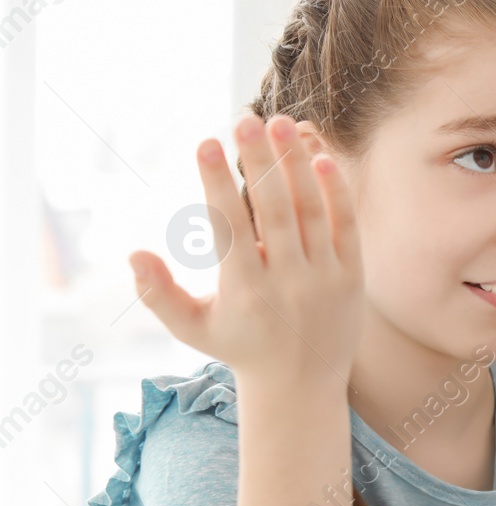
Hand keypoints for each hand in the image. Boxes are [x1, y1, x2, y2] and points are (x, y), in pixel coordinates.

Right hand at [129, 114, 363, 387]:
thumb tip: (133, 254)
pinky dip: (336, 193)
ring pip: (312, 212)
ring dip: (297, 165)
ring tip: (280, 123)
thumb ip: (159, 294)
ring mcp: (324, 278)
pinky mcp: (352, 277)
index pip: (230, 227)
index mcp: (246, 290)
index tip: (205, 143)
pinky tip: (321, 156)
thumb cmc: (240, 348)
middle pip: (275, 211)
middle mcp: (288, 281)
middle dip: (259, 162)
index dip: (217, 183)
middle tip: (245, 119)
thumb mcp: (191, 328)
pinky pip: (345, 227)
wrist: (302, 386)